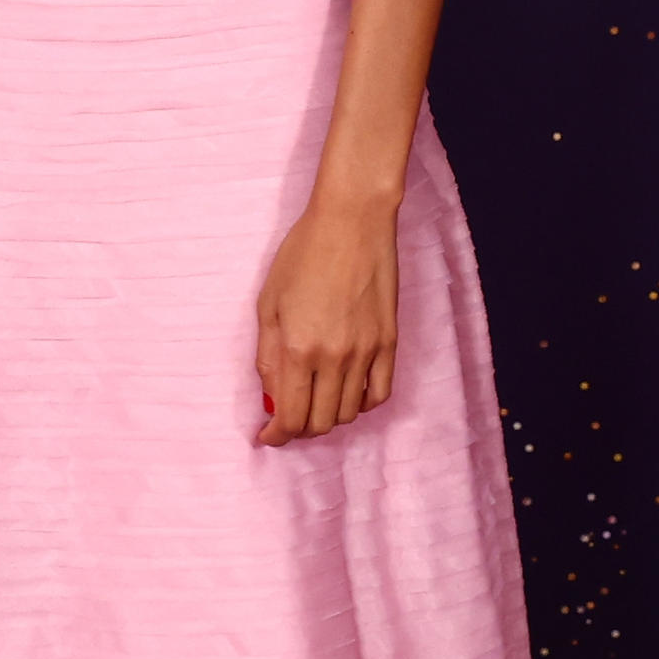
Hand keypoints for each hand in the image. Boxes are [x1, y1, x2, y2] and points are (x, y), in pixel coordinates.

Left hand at [255, 191, 398, 444]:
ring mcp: (367, 352)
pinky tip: (348, 395)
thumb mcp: (268, 303)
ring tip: (314, 402)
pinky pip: (380, 393)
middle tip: (287, 418)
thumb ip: (268, 356)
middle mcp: (335, 358)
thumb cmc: (303, 254)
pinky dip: (361, 404)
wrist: (353, 221)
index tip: (268, 436)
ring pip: (349, 413)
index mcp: (299, 349)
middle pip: (320, 422)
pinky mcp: (390, 342)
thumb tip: (271, 398)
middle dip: (299, 429)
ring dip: (327, 417)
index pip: (290, 417)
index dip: (277, 436)